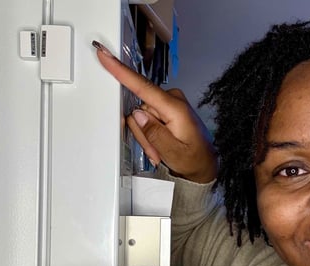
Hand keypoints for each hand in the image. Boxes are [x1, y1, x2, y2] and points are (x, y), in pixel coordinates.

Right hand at [94, 42, 216, 182]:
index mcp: (175, 108)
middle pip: (138, 110)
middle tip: (157, 151)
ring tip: (161, 151)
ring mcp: (170, 104)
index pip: (143, 87)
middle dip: (143, 135)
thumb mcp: (173, 153)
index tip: (105, 55)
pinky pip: (147, 121)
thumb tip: (138, 115)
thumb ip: (154, 134)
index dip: (121, 71)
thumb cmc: (194, 161)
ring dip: (147, 138)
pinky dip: (151, 137)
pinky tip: (162, 146)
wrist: (204, 166)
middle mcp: (172, 101)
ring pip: (141, 119)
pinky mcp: (167, 110)